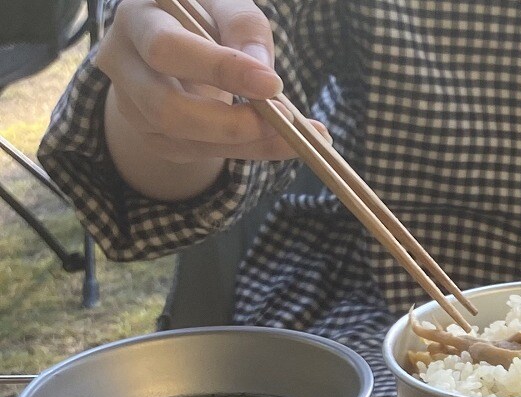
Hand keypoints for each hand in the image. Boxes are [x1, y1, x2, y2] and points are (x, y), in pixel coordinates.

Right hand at [96, 0, 327, 198]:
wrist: (177, 50)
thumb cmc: (202, 19)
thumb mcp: (222, 7)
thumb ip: (243, 26)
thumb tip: (263, 69)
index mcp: (136, 17)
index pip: (168, 47)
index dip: (221, 68)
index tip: (273, 85)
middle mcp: (121, 62)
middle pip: (166, 107)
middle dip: (230, 122)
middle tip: (283, 120)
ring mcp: (130, 106)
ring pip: (184, 139)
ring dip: (244, 143)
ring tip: (295, 138)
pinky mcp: (152, 137)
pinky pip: (202, 154)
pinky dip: (248, 151)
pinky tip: (281, 144)